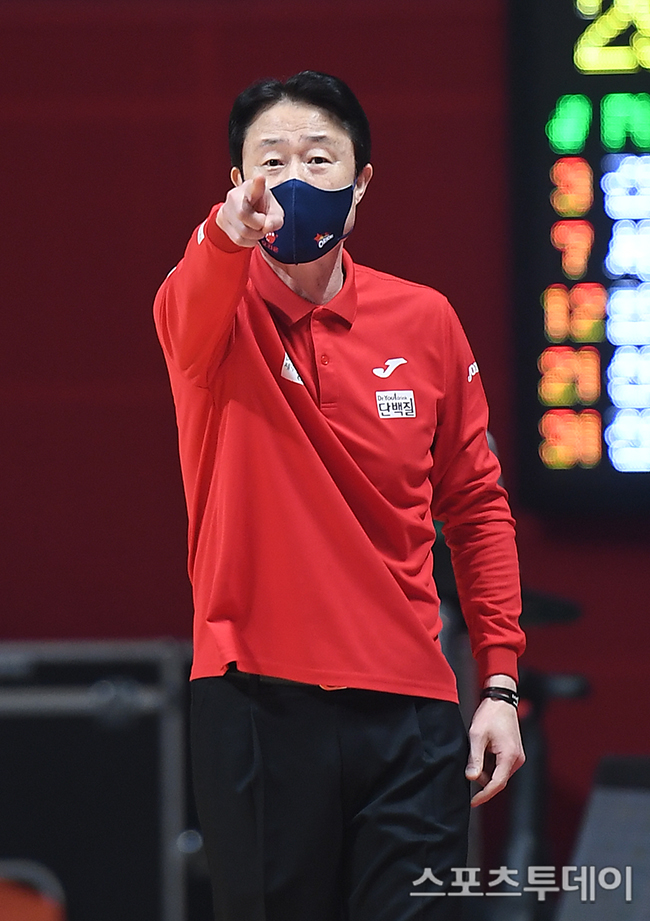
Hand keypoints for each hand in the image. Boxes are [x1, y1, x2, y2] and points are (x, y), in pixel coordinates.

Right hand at [216, 175, 283, 247]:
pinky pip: (237, 239)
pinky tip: (251, 236)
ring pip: (241, 231)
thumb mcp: (274, 212)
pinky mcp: (222, 221)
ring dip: (255, 236)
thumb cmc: (262, 209)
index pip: (254, 186)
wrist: (243, 213)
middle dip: (258, 225)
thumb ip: (275, 220)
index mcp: (252, 188)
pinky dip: (248, 242)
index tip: (260, 178)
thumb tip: (266, 227)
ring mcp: (227, 208)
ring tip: (258, 231)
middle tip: (262, 224)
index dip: (257, 183)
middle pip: (243, 214)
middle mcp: (235, 195)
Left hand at [465, 682, 524, 806]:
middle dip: (482, 775)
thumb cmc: (490, 715)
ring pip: (498, 773)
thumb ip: (475, 758)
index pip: (497, 784)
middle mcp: (517, 759)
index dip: (484, 795)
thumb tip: (471, 778)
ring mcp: (517, 757)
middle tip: (471, 758)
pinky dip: (490, 762)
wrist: (500, 700)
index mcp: (509, 756)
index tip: (472, 802)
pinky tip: (484, 748)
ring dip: (485, 767)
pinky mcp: (514, 754)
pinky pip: (500, 765)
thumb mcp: (477, 736)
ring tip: (479, 747)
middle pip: (497, 780)